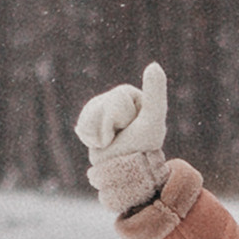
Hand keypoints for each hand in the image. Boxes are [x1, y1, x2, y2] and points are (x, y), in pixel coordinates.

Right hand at [74, 63, 169, 213]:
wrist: (127, 173)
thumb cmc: (143, 148)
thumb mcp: (152, 120)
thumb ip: (155, 94)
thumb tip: (154, 64)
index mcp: (137, 100)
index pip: (118, 97)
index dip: (121, 115)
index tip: (131, 126)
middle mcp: (123, 105)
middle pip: (102, 103)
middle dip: (108, 123)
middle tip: (120, 136)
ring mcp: (107, 114)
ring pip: (91, 113)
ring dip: (99, 132)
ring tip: (111, 141)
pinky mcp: (94, 126)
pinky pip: (83, 124)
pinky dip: (89, 136)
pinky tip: (101, 144)